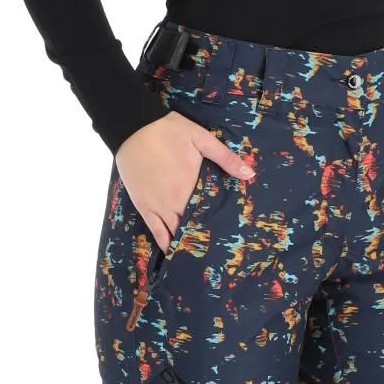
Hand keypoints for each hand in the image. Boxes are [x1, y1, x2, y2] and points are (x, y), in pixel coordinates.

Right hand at [116, 110, 255, 252]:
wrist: (133, 126)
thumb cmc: (169, 131)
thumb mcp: (202, 139)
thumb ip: (225, 158)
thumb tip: (250, 174)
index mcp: (191, 187)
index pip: (208, 214)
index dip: (218, 226)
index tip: (229, 237)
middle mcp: (174, 202)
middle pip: (192, 227)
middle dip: (203, 237)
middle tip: (216, 251)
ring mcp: (157, 205)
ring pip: (173, 233)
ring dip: (185, 243)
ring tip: (197, 257)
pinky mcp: (143, 205)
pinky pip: (154, 230)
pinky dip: (164, 242)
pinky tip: (171, 252)